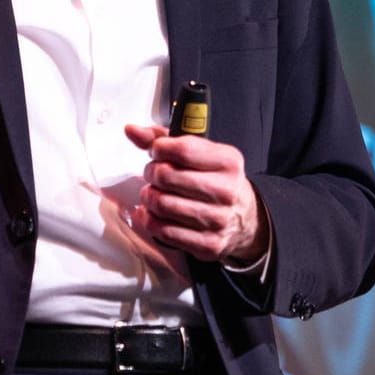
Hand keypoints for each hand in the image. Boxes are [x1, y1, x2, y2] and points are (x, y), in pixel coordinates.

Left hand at [124, 123, 267, 263]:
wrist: (242, 218)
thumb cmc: (214, 179)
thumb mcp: (198, 153)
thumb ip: (163, 139)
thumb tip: (131, 130)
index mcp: (227, 161)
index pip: (181, 149)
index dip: (159, 149)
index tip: (157, 152)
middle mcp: (226, 190)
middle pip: (166, 176)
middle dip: (151, 173)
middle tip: (154, 175)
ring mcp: (218, 219)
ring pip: (161, 204)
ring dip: (148, 197)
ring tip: (153, 194)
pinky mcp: (208, 244)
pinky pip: (162, 231)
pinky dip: (150, 220)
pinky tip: (154, 214)